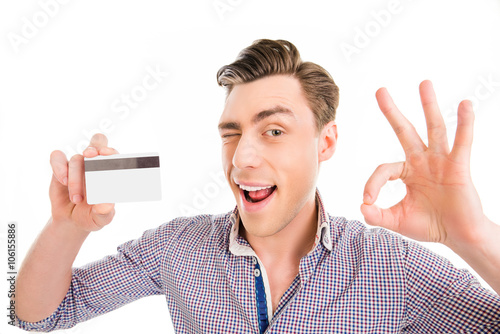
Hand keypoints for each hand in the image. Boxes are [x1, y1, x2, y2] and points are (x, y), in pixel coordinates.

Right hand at [49, 133, 117, 231]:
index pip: (114, 154)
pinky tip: (63, 181)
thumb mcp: (101, 218)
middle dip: (95, 146)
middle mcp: (95, 164)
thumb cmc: (92, 215)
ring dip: (75, 179)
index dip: (111, 151)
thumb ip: (105, 212)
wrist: (71, 221)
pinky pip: (57, 157)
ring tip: (76, 199)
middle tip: (90, 156)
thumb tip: (106, 205)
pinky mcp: (60, 168)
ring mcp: (78, 165)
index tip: (105, 155)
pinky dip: (59, 167)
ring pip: (77, 159)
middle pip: (98, 142)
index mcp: (110, 172)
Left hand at [360, 80, 488, 248]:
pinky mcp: (459, 166)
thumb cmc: (429, 225)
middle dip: (392, 111)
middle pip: (404, 131)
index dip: (372, 184)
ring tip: (424, 83)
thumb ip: (377, 215)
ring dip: (428, 106)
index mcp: (406, 172)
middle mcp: (422, 161)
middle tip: (380, 90)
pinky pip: (462, 142)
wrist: (458, 236)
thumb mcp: (396, 220)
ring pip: (433, 129)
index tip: (368, 201)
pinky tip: (464, 105)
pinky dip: (464, 123)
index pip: (384, 169)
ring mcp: (440, 161)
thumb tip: (361, 207)